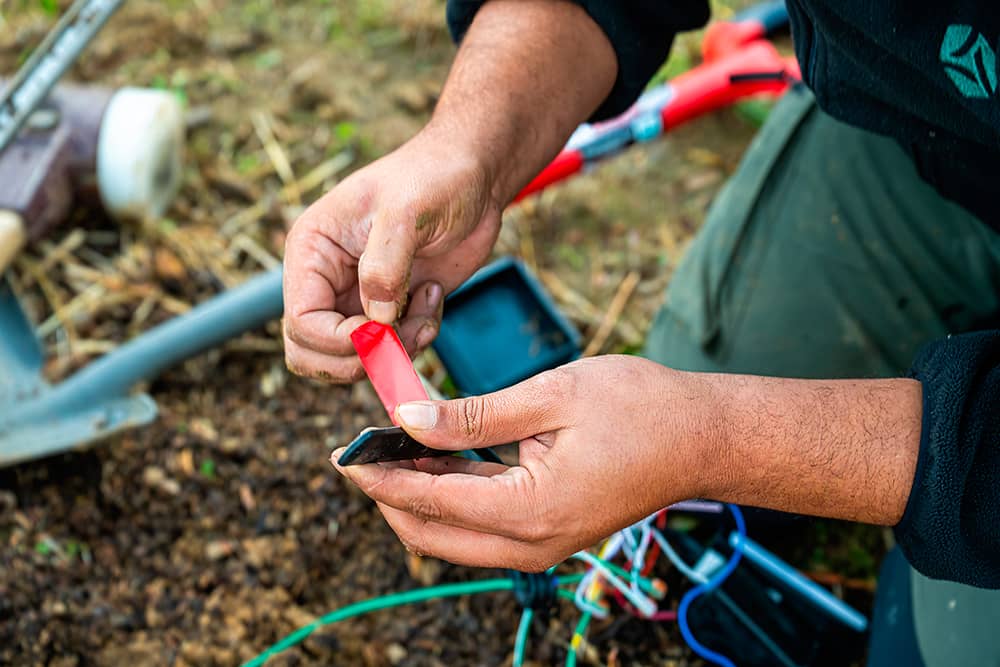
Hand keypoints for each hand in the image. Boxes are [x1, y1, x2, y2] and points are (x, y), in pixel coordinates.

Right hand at [282, 127, 501, 381]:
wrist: (474, 177)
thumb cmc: (435, 178)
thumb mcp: (407, 211)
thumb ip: (385, 265)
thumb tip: (377, 319)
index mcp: (312, 251)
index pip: (301, 322)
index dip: (337, 341)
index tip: (382, 331)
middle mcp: (327, 279)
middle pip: (311, 352)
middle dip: (359, 357)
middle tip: (400, 335)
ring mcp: (358, 297)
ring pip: (353, 357)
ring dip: (395, 348)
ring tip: (424, 305)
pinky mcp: (392, 308)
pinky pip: (392, 348)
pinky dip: (417, 337)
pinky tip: (434, 295)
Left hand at [331, 356, 725, 570]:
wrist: (701, 438)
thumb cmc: (639, 409)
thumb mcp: (550, 397)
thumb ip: (474, 415)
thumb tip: (409, 419)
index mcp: (529, 511)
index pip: (431, 501)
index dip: (381, 477)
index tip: (345, 456)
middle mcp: (531, 544)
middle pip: (432, 534)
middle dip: (390, 496)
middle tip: (361, 454)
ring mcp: (541, 545)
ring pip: (454, 535)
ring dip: (419, 497)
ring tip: (391, 450)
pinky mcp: (548, 533)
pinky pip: (482, 526)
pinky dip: (452, 497)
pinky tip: (436, 457)